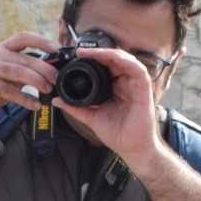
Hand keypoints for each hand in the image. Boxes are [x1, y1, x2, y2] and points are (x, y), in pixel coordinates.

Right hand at [0, 32, 59, 117]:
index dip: (40, 41)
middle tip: (55, 78)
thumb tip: (50, 71)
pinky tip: (35, 104)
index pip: (23, 38)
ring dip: (37, 81)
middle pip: (26, 59)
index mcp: (3, 49)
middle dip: (44, 69)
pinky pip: (13, 93)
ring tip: (47, 89)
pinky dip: (27, 99)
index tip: (55, 48)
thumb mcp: (8, 72)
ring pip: (20, 73)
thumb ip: (25, 69)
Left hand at [53, 47, 162, 172]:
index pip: (104, 66)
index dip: (91, 59)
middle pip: (113, 59)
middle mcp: (125, 83)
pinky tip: (113, 58)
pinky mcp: (144, 88)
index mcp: (114, 87)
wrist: (131, 148)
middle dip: (97, 52)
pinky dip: (125, 61)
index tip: (75, 57)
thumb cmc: (117, 134)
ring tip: (92, 53)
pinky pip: (137, 69)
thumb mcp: (91, 117)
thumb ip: (75, 108)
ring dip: (109, 53)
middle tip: (80, 51)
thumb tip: (56, 100)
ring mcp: (135, 84)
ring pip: (124, 59)